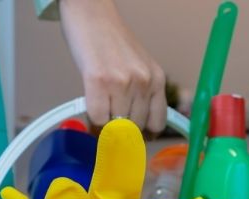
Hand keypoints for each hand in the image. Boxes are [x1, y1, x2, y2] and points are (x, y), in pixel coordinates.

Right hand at [59, 0, 166, 131]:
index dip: (143, 132)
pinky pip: (97, 117)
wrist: (92, 15)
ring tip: (100, 105)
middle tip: (111, 117)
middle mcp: (144, 82)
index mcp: (157, 79)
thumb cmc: (111, 41)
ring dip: (105, 122)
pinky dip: (92, 117)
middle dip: (122, 128)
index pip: (157, 122)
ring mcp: (122, 82)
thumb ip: (142, 92)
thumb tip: (136, 125)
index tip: (133, 134)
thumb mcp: (139, 66)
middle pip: (135, 127)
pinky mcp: (98, 81)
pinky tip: (91, 102)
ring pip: (115, 125)